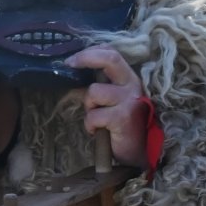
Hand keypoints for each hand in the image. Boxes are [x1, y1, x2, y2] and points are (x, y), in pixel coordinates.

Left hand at [65, 45, 148, 166]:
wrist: (136, 153)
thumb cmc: (121, 126)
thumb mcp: (112, 102)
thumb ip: (102, 87)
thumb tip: (76, 74)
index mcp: (129, 79)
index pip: (113, 54)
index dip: (91, 52)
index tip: (73, 59)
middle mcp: (132, 85)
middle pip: (110, 60)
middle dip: (86, 58)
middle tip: (69, 64)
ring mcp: (129, 100)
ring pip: (93, 92)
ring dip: (88, 107)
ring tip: (97, 119)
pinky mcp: (122, 117)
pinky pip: (93, 116)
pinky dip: (90, 125)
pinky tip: (98, 131)